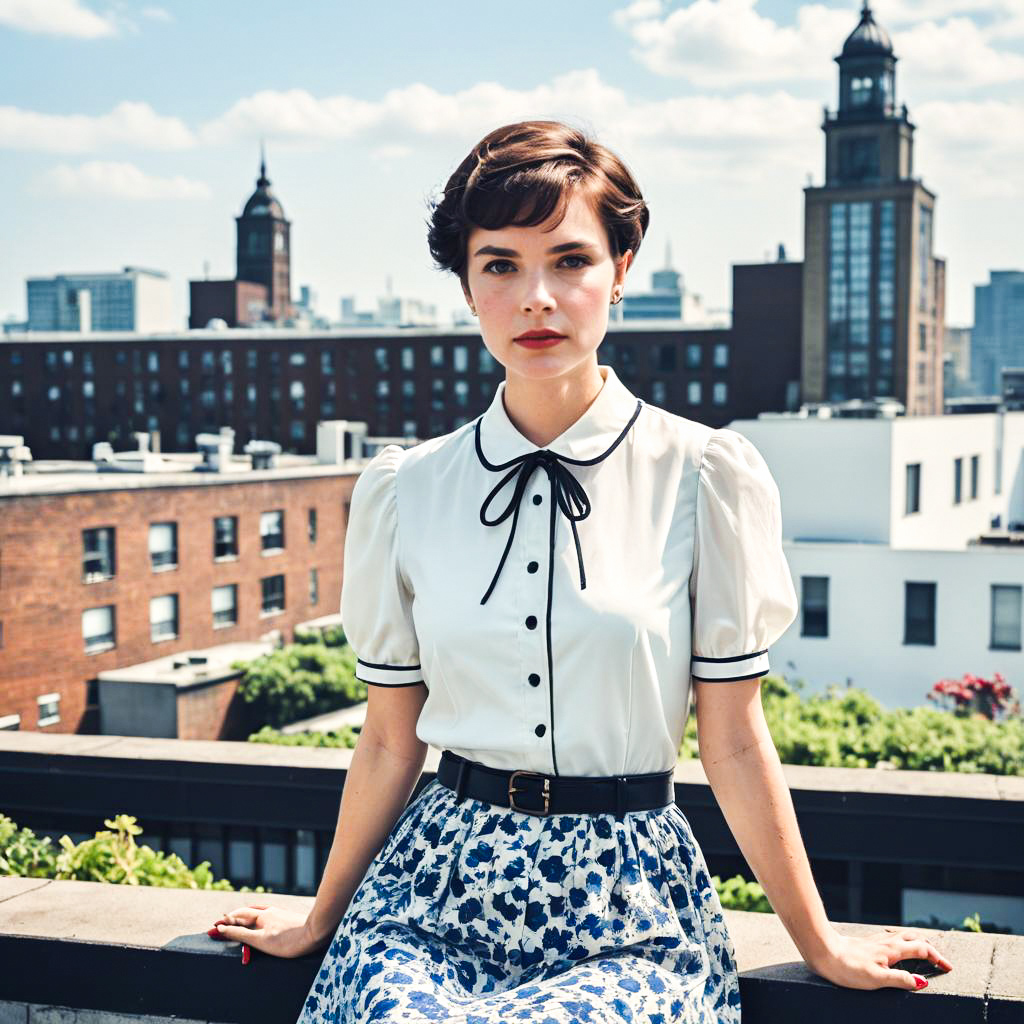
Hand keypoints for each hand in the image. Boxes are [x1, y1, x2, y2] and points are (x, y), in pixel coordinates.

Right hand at [209, 903, 325, 959]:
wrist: (316, 932)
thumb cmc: (288, 941)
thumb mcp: (260, 940)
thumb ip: (240, 934)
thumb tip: (221, 929)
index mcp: (260, 917)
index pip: (236, 918)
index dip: (224, 924)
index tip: (211, 930)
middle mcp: (268, 912)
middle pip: (245, 913)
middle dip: (231, 919)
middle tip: (219, 925)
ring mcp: (278, 913)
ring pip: (257, 912)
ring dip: (244, 916)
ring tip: (236, 918)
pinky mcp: (286, 918)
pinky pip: (267, 914)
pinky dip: (257, 916)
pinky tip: (261, 918)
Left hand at [808, 926, 952, 990]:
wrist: (822, 950)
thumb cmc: (848, 968)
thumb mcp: (877, 979)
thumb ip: (900, 980)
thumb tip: (922, 982)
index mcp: (892, 951)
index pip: (921, 950)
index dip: (937, 958)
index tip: (948, 968)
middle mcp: (885, 942)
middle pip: (913, 938)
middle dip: (929, 947)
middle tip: (939, 959)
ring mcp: (875, 941)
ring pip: (901, 936)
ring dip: (916, 942)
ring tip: (923, 950)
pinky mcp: (867, 943)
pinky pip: (890, 938)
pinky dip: (901, 941)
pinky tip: (895, 946)